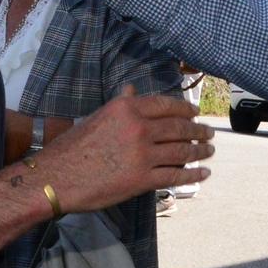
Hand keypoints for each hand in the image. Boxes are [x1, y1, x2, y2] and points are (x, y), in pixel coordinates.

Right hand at [32, 83, 213, 212]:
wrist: (57, 177)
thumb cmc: (73, 147)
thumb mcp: (98, 117)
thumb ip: (120, 104)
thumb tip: (132, 88)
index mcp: (127, 109)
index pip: (166, 105)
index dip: (186, 111)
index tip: (196, 115)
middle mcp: (139, 128)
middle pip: (179, 128)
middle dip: (198, 132)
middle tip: (209, 134)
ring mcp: (143, 155)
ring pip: (182, 152)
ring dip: (200, 152)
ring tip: (209, 151)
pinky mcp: (143, 180)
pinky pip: (175, 176)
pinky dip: (193, 175)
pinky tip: (202, 173)